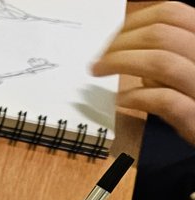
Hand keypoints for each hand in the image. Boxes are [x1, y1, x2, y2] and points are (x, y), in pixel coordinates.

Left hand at [92, 2, 194, 144]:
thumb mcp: (187, 67)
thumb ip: (167, 54)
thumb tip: (131, 49)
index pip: (171, 13)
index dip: (134, 23)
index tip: (111, 40)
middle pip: (160, 34)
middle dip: (120, 44)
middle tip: (99, 60)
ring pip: (161, 62)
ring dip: (122, 63)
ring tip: (101, 72)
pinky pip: (165, 101)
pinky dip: (138, 97)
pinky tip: (122, 99)